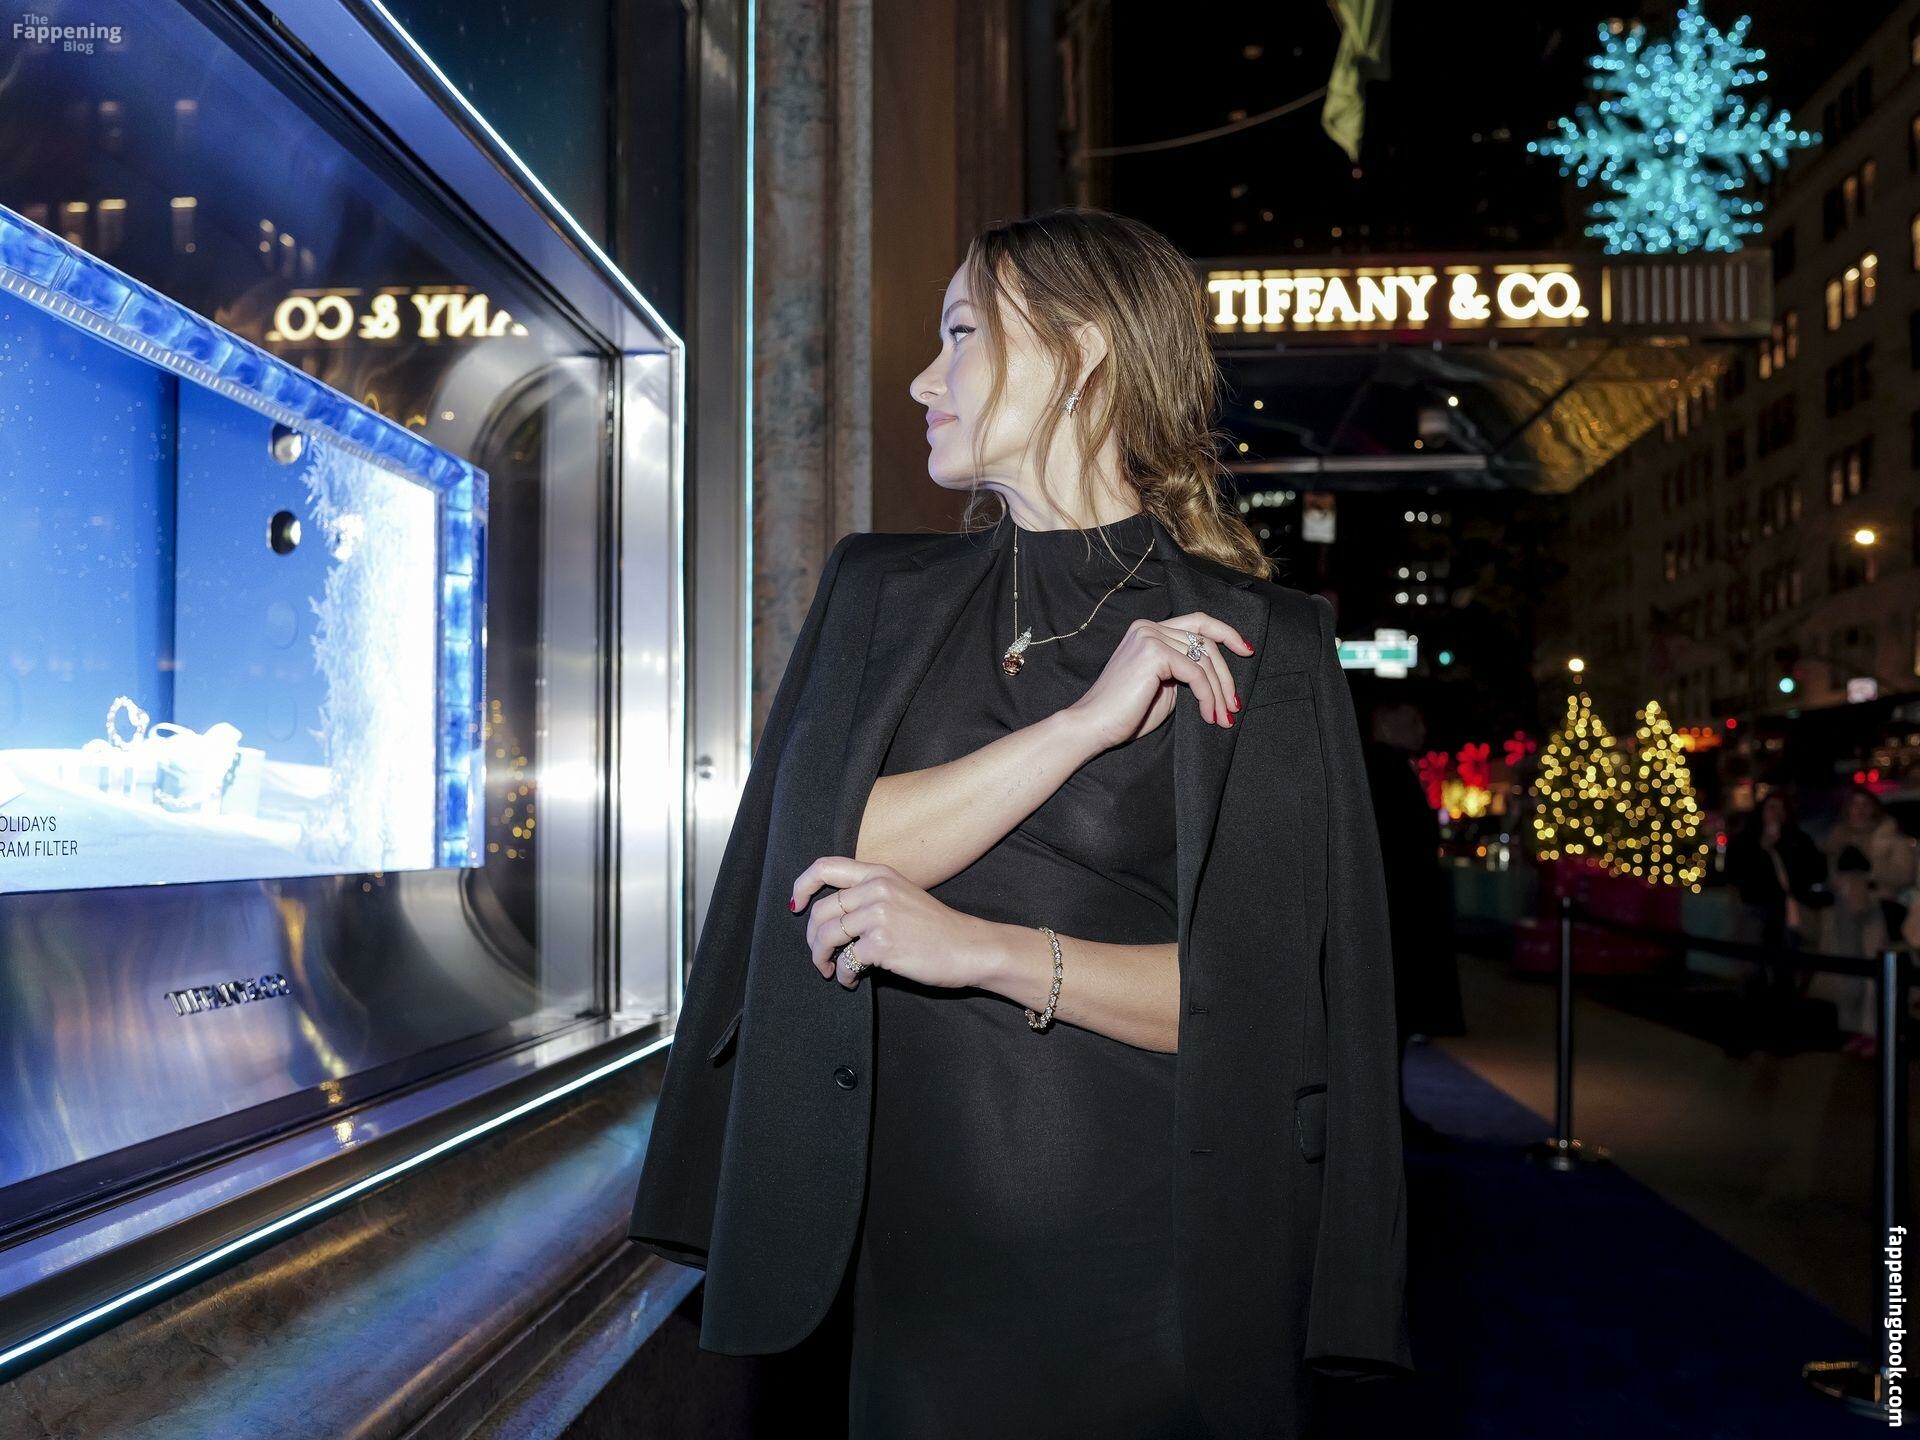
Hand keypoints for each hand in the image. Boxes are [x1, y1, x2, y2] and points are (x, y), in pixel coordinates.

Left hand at [790, 857, 996, 989]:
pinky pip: (845, 961)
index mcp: (878, 873)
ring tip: (830, 970)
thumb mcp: (901, 895)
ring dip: (821, 958)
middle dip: (812, 938)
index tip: (796, 905)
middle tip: (820, 955)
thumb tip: (831, 916)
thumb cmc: (935, 927)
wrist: (968, 947)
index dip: (801, 885)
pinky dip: (843, 975)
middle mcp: (876, 889)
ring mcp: (879, 915)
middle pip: (821, 910)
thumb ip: (869, 895)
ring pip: (827, 936)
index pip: (825, 867)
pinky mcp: (882, 944)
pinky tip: (853, 981)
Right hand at [1062, 613, 1254, 751]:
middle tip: (1233, 706)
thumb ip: (1184, 671)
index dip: (1225, 632)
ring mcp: (1150, 636)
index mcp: (1148, 630)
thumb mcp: (1164, 686)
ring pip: (1204, 659)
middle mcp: (1149, 627)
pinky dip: (1207, 695)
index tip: (1246, 651)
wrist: (1094, 726)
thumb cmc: (1126, 714)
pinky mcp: (1154, 652)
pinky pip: (1196, 673)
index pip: (1196, 622)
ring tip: (1222, 717)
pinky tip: (1208, 715)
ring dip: (1218, 692)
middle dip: (1226, 676)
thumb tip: (1216, 675)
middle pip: (1206, 642)